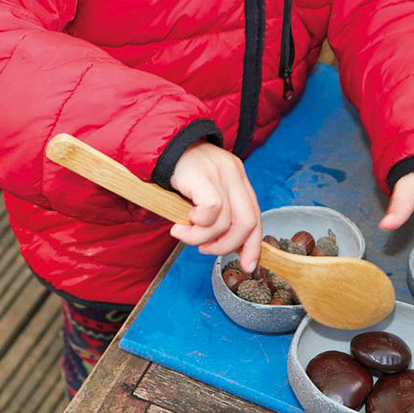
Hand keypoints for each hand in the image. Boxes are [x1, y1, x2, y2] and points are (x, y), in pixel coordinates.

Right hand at [168, 141, 261, 271]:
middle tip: (205, 250)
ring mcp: (220, 172)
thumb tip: (226, 246)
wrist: (157, 146)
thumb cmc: (178, 175)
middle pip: (247, 222)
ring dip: (202, 238)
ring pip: (224, 222)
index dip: (253, 245)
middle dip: (227, 246)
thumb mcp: (204, 193)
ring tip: (183, 234)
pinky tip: (180, 224)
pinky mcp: (202, 174)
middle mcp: (234, 173)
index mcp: (239, 179)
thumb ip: (218, 213)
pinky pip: (210, 210)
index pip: (255, 217)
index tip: (248, 265)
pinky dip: (196, 226)